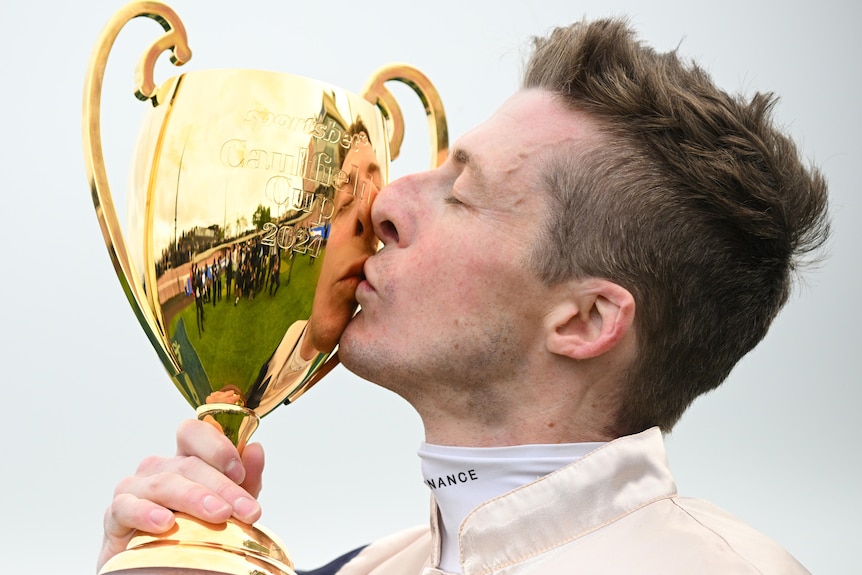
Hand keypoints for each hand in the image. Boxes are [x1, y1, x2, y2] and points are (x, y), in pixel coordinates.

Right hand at [97, 419, 264, 571]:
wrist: (160, 564)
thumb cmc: (194, 529)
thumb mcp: (228, 505)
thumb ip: (245, 480)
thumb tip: (255, 450)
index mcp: (185, 459)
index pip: (194, 433)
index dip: (217, 446)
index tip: (240, 471)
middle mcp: (159, 468)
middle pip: (188, 464)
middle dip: (222, 487)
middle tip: (246, 510)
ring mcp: (135, 488)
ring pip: (164, 483)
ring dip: (194, 498)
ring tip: (219, 514)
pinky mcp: (116, 516)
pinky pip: (126, 508)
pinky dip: (146, 513)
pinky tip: (166, 523)